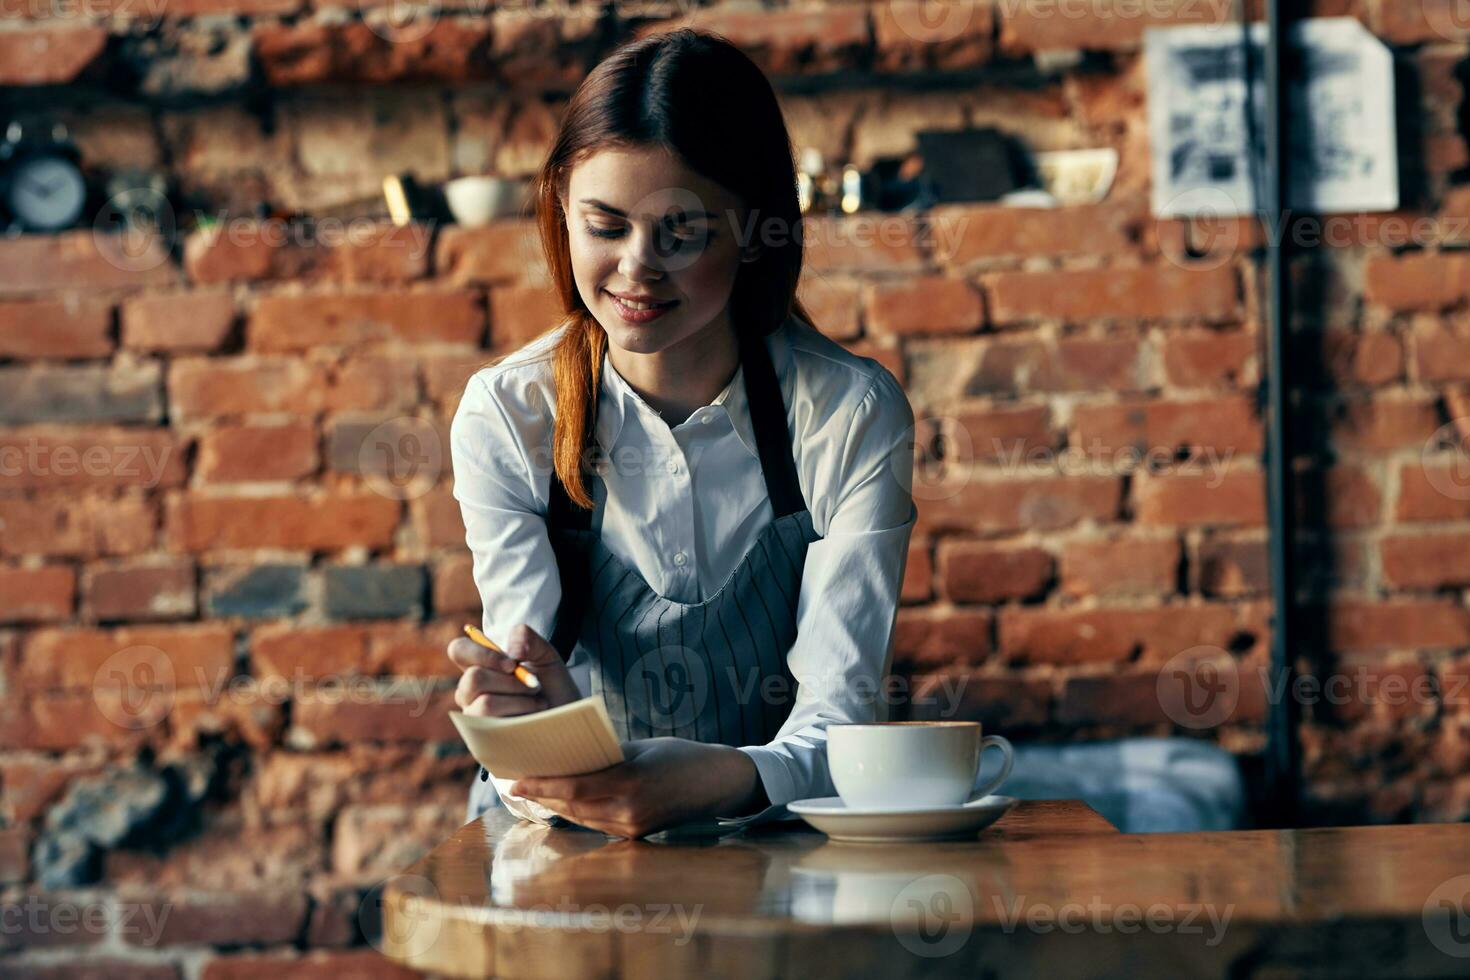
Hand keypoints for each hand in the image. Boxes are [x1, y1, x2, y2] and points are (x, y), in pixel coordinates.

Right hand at [447, 623, 579, 717]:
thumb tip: (512, 651)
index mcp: (480, 666)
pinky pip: (492, 725)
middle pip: (472, 678)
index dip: (482, 653)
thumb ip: (527, 638)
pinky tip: (533, 716)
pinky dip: (519, 714)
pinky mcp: (483, 739)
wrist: (566, 719)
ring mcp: (474, 717)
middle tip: (535, 685)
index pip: (458, 650)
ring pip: (484, 704)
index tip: (513, 663)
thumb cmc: (552, 687)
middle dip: (511, 681)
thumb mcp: (545, 655)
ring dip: (518, 699)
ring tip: (539, 702)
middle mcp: (470, 692)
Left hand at [509, 738, 763, 837]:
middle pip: (572, 805)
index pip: (575, 787)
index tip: (516, 780)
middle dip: (541, 795)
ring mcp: (632, 827)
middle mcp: (629, 812)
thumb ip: (606, 757)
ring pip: (581, 817)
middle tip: (515, 782)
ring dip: (554, 805)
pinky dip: (575, 811)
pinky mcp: (635, 834)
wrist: (719, 783)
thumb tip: (570, 759)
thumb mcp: (642, 748)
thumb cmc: (683, 756)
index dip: (541, 786)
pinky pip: (596, 823)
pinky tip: (562, 801)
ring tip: (531, 791)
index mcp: (632, 783)